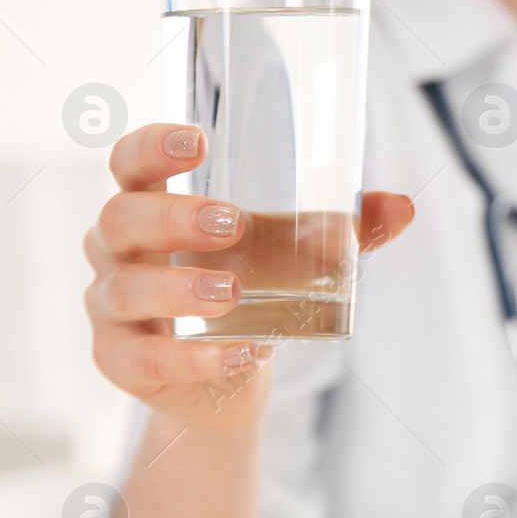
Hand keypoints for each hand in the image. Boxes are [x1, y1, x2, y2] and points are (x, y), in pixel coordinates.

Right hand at [84, 122, 413, 428]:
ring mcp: (113, 307)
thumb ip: (344, 231)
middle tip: (232, 222)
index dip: (150, 147)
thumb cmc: (248, 290)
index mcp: (152, 207)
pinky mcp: (120, 360)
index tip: (196, 141)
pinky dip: (193, 358)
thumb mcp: (292, 255)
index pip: (129, 164)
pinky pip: (142, 357)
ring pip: (125, 289)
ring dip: (179, 287)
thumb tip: (403, 206)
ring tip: (235, 291)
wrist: (226, 375)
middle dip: (173, 217)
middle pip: (121, 219)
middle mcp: (118, 252)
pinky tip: (241, 354)